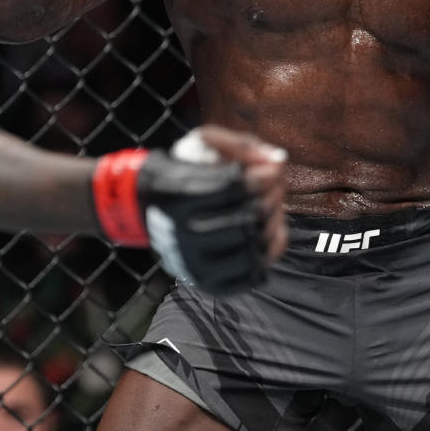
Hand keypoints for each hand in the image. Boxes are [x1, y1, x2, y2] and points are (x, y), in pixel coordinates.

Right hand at [91, 127, 286, 294]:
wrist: (150, 209)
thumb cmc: (184, 171)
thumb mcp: (202, 144)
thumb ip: (241, 145)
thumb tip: (279, 161)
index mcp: (177, 198)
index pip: (234, 188)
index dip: (262, 175)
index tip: (268, 169)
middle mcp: (183, 238)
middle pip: (249, 219)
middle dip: (272, 198)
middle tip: (273, 187)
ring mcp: (197, 266)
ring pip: (256, 248)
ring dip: (274, 223)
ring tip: (270, 208)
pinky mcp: (210, 285)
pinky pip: (256, 274)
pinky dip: (269, 252)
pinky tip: (263, 231)